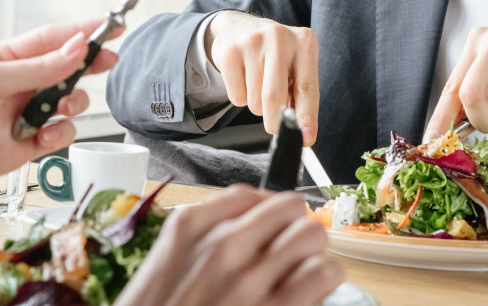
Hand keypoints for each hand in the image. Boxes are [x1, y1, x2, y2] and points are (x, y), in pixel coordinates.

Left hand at [0, 19, 118, 184]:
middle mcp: (22, 83)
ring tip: (60, 109)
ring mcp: (28, 112)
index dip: (82, 31)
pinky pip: (61, 133)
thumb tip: (76, 49)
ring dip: (73, 104)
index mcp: (10, 58)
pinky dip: (60, 134)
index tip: (110, 25)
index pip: (53, 39)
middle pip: (68, 68)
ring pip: (70, 102)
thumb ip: (39, 67)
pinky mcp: (31, 142)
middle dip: (89, 64)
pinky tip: (44, 136)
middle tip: (108, 60)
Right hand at [115, 186, 342, 305]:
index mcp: (189, 227)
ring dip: (310, 254)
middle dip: (292, 227)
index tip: (267, 228)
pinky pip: (324, 273)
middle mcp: (222, 245)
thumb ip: (200, 239)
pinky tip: (309, 293)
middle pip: (287, 206)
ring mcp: (250, 279)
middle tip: (287, 251)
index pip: (250, 194)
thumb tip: (247, 227)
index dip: (265, 212)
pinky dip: (323, 282)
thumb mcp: (163, 267)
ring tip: (300, 272)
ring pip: (311, 235)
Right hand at [204, 11, 319, 145]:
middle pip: (275, 97)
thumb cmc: (275, 55)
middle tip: (274, 126)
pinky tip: (244, 79)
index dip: (307, 117)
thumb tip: (304, 135)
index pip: (307, 88)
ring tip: (258, 85)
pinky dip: (241, 98)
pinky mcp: (229, 52)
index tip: (306, 139)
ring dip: (257, 106)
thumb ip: (301, 96)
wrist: (239, 27)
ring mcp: (252, 42)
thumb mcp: (296, 65)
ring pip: (255, 101)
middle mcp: (280, 38)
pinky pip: (236, 97)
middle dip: (274, 121)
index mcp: (304, 42)